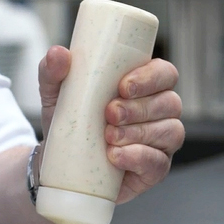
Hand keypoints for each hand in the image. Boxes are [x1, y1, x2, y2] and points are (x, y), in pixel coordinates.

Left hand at [38, 45, 184, 203]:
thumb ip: (53, 70)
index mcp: (145, 85)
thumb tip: (58, 54)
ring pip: (170, 132)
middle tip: (109, 113)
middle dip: (140, 108)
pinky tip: (115, 156)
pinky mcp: (154, 169)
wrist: (60, 162)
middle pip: (171, 103)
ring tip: (108, 136)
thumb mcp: (56, 92)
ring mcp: (161, 142)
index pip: (165, 74)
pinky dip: (138, 157)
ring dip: (139, 132)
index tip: (124, 86)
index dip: (151, 78)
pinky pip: (158, 162)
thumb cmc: (70, 121)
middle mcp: (160, 111)